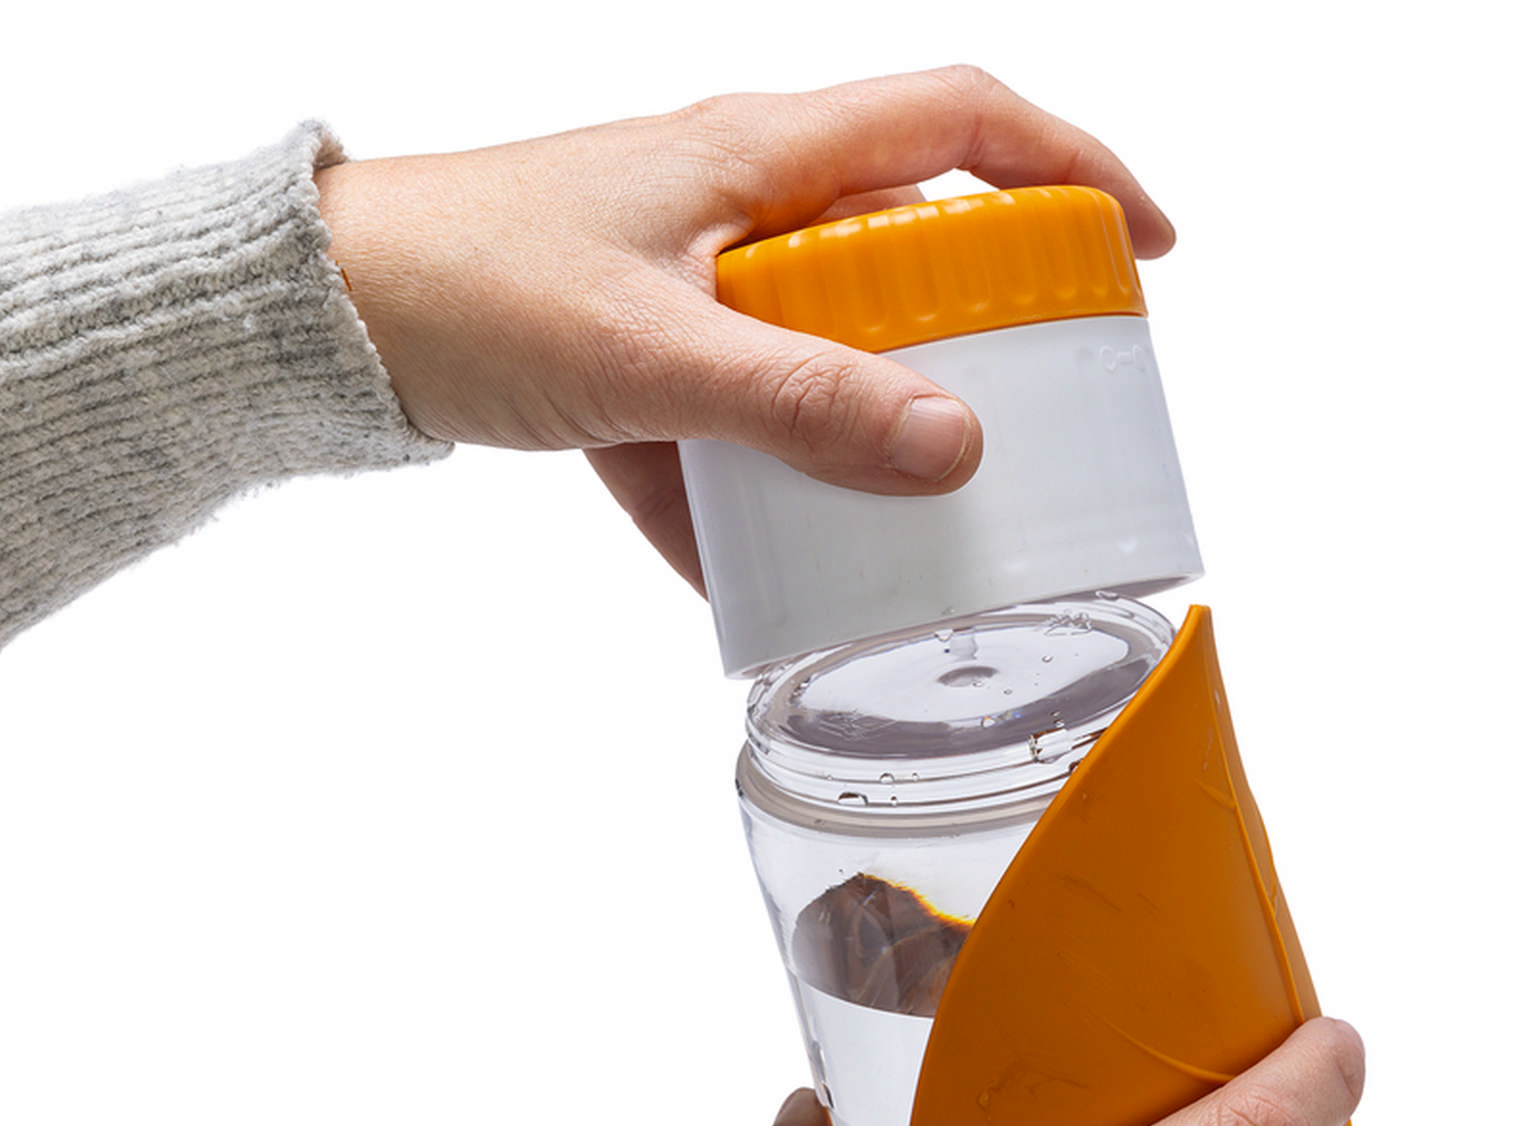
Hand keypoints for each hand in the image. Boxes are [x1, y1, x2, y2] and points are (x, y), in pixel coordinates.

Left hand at [312, 66, 1174, 589]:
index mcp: (764, 154)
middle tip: (1051, 403)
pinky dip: (772, 482)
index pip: (963, 123)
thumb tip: (958, 447)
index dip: (1077, 171)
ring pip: (839, 329)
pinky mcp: (656, 345)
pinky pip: (749, 407)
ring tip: (927, 505)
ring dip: (887, 411)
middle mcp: (746, 198)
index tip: (1150, 250)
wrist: (320, 314)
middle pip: (917, 234)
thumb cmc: (466, 287)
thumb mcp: (649, 354)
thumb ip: (799, 403)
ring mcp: (700, 273)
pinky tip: (779, 574)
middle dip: (997, 315)